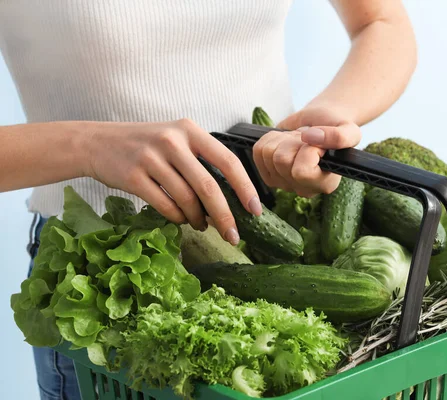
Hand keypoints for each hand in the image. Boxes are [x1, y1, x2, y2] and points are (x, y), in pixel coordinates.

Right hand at [84, 118, 261, 243]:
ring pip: (186, 199)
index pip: (227, 160)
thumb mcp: (175, 140)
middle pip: (208, 186)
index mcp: (190, 130)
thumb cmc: (145, 145)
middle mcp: (173, 141)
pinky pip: (165, 205)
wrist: (97, 142)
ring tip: (202, 225)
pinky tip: (181, 219)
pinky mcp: (133, 176)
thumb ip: (201, 160)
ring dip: (198, 218)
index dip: (245, 187)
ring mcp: (151, 158)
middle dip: (224, 215)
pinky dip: (177, 217)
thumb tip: (232, 198)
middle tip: (233, 236)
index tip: (255, 210)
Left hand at [252, 105, 360, 196]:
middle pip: (282, 161)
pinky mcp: (268, 173)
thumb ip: (338, 137)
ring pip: (268, 155)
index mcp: (325, 184)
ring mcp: (283, 183)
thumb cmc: (337, 129)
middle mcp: (303, 189)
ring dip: (283, 138)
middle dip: (294, 141)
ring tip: (298, 140)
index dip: (307, 150)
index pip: (302, 172)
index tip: (318, 143)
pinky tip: (286, 141)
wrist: (321, 124)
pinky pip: (258, 151)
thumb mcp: (350, 131)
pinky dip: (271, 138)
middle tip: (307, 139)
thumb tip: (309, 137)